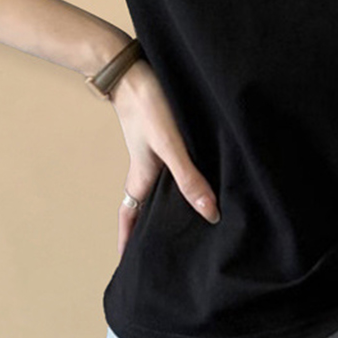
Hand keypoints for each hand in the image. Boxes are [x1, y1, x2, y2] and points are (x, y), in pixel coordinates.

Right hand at [108, 58, 220, 257]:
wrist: (134, 69)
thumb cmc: (148, 107)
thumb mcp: (170, 146)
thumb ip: (189, 178)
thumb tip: (209, 214)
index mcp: (140, 178)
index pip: (129, 219)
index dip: (128, 242)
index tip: (129, 268)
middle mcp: (144, 170)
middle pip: (144, 208)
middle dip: (150, 230)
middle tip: (165, 251)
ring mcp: (152, 153)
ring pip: (158, 188)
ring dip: (167, 205)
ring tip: (186, 221)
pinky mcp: (162, 137)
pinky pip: (170, 168)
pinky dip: (179, 181)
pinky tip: (198, 178)